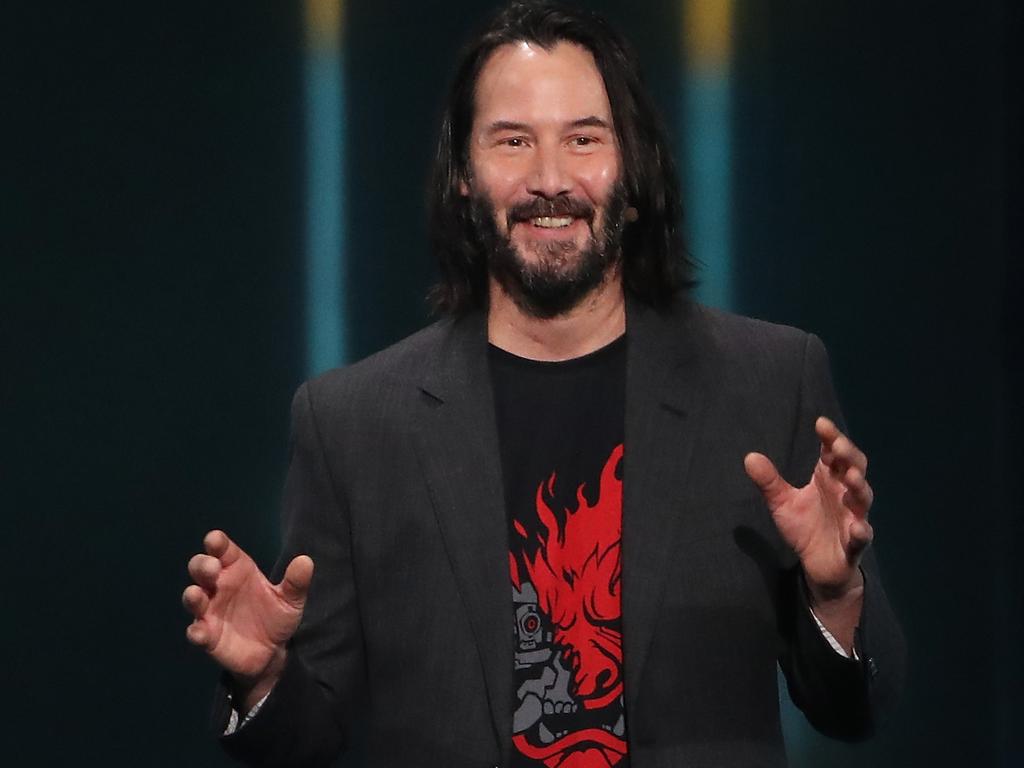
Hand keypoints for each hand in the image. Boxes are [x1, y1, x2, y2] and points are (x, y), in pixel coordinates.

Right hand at [183, 530, 312, 705]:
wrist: (273, 652)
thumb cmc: (276, 617)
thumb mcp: (291, 599)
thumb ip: (296, 582)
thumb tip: (306, 561)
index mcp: (238, 570)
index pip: (223, 551)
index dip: (216, 543)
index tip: (215, 540)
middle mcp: (219, 587)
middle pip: (201, 569)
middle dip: (202, 565)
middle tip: (213, 568)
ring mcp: (210, 611)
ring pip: (193, 598)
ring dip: (192, 596)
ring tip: (196, 594)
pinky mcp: (208, 637)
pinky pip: (196, 632)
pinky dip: (196, 632)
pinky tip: (201, 633)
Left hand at [744, 417, 872, 600]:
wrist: (819, 565)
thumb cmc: (806, 527)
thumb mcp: (782, 503)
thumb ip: (769, 481)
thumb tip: (750, 456)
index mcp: (830, 480)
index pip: (834, 453)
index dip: (831, 438)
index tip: (820, 423)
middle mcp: (845, 494)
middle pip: (855, 469)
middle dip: (849, 456)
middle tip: (837, 444)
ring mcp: (853, 518)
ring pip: (862, 499)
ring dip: (859, 487)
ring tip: (850, 477)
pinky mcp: (854, 544)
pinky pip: (862, 537)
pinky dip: (862, 532)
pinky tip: (858, 528)